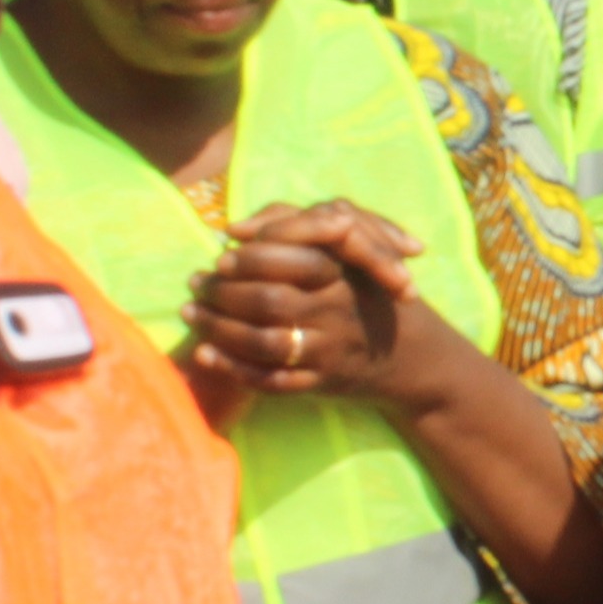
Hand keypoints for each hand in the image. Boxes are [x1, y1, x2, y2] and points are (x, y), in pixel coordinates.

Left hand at [184, 202, 444, 411]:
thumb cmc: (367, 288)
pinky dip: (233, 368)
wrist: (411, 352)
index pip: (289, 257)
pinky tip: (205, 353)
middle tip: (195, 283)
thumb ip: (295, 222)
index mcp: (345, 268)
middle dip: (222, 292)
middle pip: (269, 300)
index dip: (248, 257)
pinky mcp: (322, 382)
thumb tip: (236, 228)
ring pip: (265, 342)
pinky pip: (272, 381)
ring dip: (218, 329)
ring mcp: (330, 348)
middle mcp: (338, 308)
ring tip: (191, 314)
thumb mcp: (348, 245)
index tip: (221, 256)